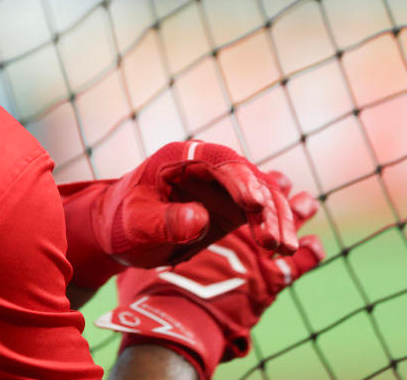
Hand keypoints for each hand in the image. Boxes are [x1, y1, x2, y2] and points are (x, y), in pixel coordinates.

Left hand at [96, 171, 324, 378]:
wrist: (121, 234)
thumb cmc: (123, 222)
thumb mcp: (137, 222)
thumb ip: (165, 220)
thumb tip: (199, 218)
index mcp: (180, 156)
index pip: (218, 159)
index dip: (239, 178)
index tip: (254, 204)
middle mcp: (207, 165)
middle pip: (248, 177)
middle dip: (265, 207)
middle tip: (272, 241)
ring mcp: (224, 185)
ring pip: (262, 195)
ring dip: (277, 220)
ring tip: (284, 249)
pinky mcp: (233, 207)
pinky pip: (262, 213)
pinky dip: (275, 228)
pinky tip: (285, 249)